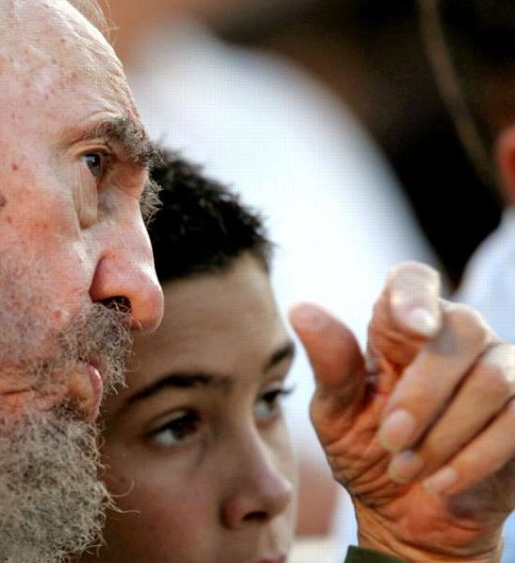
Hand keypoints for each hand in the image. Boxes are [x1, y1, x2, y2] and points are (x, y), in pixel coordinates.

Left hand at [290, 262, 514, 562]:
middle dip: (423, 393)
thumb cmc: (365, 451)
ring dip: (445, 432)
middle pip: (460, 330)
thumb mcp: (336, 414)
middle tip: (389, 439)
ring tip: (407, 467)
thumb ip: (330, 364)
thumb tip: (301, 310)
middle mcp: (455, 337)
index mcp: (399, 328)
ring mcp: (499, 370)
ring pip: (493, 378)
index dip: (415, 294)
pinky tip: (440, 482)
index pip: (413, 281)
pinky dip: (474, 457)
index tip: (412, 326)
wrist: (402, 514)